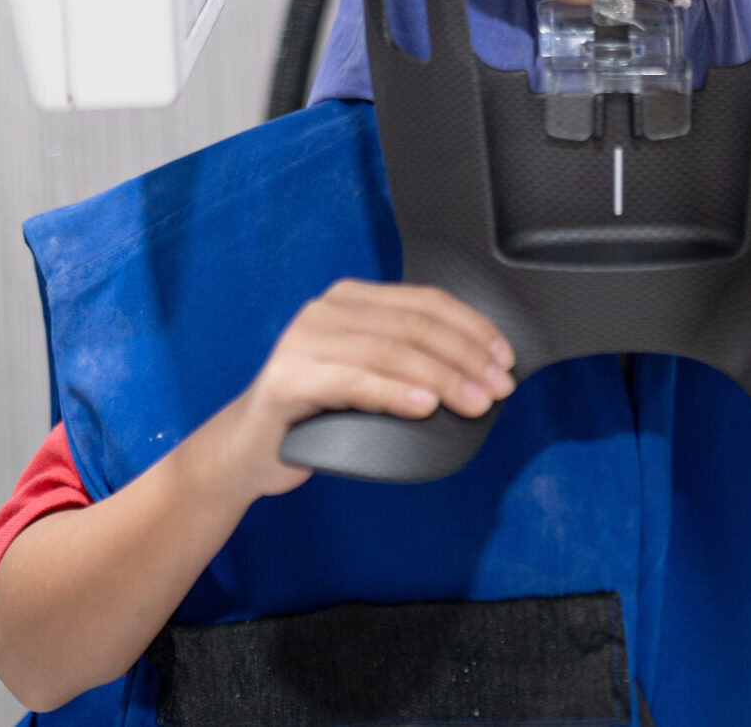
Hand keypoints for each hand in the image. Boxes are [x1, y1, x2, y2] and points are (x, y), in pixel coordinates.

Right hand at [221, 281, 516, 499]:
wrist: (247, 450)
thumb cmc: (315, 413)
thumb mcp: (367, 375)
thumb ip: (406, 359)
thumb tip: (479, 371)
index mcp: (351, 299)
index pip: (426, 302)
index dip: (471, 328)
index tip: (504, 358)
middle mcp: (326, 309)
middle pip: (414, 326)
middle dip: (465, 357)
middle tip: (498, 388)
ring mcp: (303, 340)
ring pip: (390, 352)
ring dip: (442, 378)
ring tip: (474, 402)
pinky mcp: (287, 378)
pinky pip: (353, 381)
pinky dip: (395, 393)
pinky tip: (424, 407)